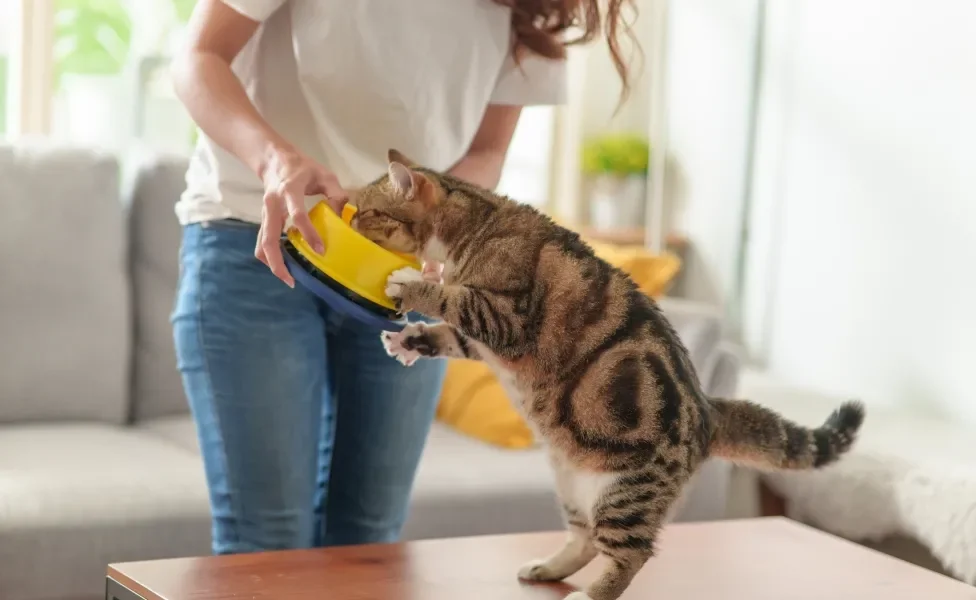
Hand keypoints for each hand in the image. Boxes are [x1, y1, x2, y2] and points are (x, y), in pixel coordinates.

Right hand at [254, 145, 346, 286]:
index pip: (297, 215)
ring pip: (261, 243)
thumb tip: (342, 216)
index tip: (321, 250)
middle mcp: (273, 205)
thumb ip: (336, 193)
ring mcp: (265, 214)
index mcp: (289, 191)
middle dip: (277, 262)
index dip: (309, 233)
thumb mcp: (324, 175)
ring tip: (288, 279)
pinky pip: (263, 242)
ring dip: (272, 263)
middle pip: (268, 238)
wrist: (274, 161)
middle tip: (291, 280)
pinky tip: (284, 266)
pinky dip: (270, 257)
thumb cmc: (303, 168)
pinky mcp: (264, 220)